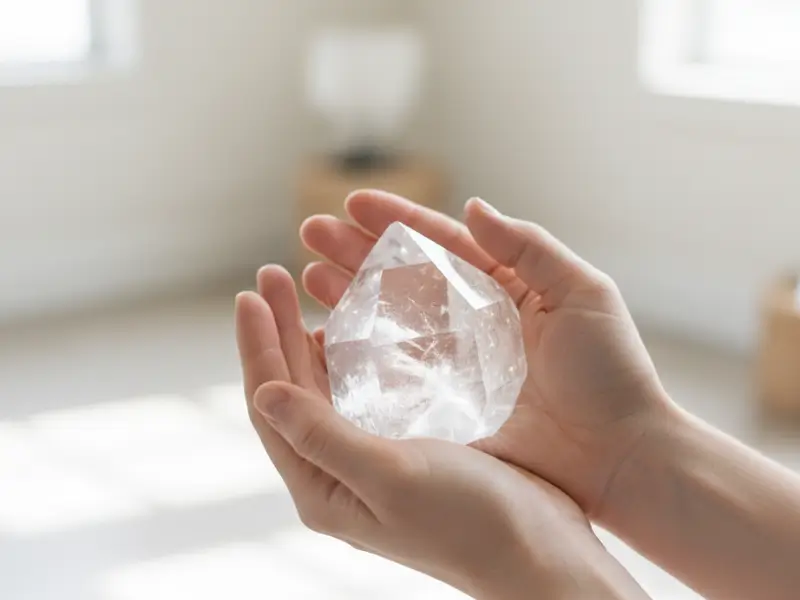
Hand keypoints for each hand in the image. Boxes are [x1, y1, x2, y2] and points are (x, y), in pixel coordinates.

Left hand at [234, 269, 638, 599]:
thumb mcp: (392, 476)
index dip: (258, 346)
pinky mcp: (399, 450)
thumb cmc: (470, 522)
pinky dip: (347, 359)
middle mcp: (335, 475)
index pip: (271, 404)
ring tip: (301, 295)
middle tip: (269, 276)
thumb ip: (324, 436)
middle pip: (290, 391)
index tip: (250, 293)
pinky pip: (357, 395)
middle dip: (277, 332)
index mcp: (321, 487)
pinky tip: (353, 333)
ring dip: (307, 341)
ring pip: (321, 390)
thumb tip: (263, 393)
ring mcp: (366, 463)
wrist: (536, 551)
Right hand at [300, 191, 672, 516]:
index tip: (352, 203)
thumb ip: (529, 246)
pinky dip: (361, 353)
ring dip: (348, 295)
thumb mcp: (583, 294)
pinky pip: (395, 372)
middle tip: (309, 232)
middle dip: (357, 252)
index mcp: (506, 286)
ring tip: (306, 275)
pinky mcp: (446, 404)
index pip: (443, 243)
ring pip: (390, 319)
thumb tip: (472, 206)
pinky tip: (327, 335)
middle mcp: (474, 320)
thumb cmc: (612, 373)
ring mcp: (457, 363)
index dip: (397, 221)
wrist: (620, 456)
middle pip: (404, 276)